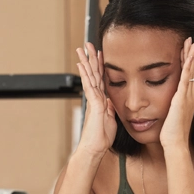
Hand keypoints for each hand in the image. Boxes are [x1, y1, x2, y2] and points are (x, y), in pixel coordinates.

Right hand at [75, 42, 116, 156]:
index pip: (101, 78)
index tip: (100, 54)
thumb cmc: (101, 137)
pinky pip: (89, 85)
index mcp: (101, 100)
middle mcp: (96, 97)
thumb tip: (110, 102)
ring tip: (82, 48)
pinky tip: (82, 64)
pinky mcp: (93, 103)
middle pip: (93, 73)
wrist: (94, 148)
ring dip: (86, 61)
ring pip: (90, 76)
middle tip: (88, 45)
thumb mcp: (111, 119)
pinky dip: (85, 74)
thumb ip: (110, 109)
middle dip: (91, 58)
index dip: (101, 66)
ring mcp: (93, 99)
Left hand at [160, 37, 193, 149]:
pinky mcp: (182, 97)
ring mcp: (188, 96)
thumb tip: (186, 102)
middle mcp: (191, 96)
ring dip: (191, 55)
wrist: (175, 143)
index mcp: (189, 100)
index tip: (188, 54)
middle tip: (192, 42)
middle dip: (192, 55)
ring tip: (191, 41)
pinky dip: (188, 64)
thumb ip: (179, 109)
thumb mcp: (176, 118)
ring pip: (191, 70)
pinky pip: (186, 77)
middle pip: (193, 71)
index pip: (190, 78)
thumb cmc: (172, 134)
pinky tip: (189, 54)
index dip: (190, 65)